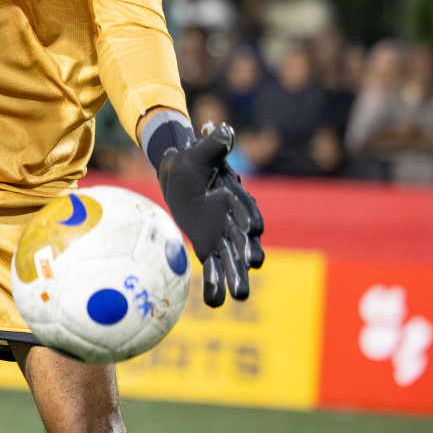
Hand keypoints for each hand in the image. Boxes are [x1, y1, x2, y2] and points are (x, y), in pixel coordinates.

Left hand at [152, 121, 265, 306]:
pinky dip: (213, 283)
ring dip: (236, 277)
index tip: (254, 230)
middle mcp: (234, 219)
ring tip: (240, 297)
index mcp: (235, 197)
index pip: (248, 211)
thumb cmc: (190, 162)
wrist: (178, 172)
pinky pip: (213, 266)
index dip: (250, 220)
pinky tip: (214, 303)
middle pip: (245, 240)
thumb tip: (222, 130)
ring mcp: (222, 235)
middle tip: (252, 268)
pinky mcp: (207, 244)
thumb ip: (213, 145)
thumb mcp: (199, 152)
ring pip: (232, 258)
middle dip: (249, 255)